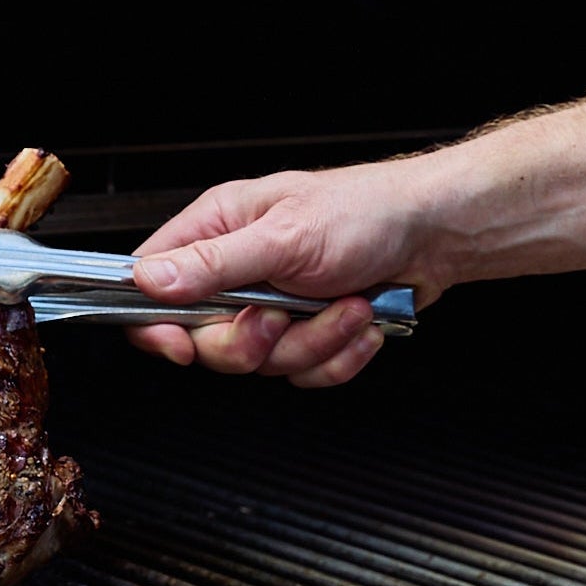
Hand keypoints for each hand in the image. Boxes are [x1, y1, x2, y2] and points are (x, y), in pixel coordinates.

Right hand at [126, 163, 434, 387]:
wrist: (438, 234)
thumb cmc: (368, 212)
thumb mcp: (284, 235)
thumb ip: (213, 263)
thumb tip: (146, 280)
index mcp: (214, 233)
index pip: (148, 290)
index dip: (156, 327)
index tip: (183, 346)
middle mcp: (234, 273)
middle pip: (203, 341)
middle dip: (252, 342)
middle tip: (282, 318)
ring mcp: (269, 308)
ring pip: (258, 363)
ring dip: (311, 342)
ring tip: (345, 307)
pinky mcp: (304, 334)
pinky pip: (301, 373)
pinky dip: (337, 355)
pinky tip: (359, 321)